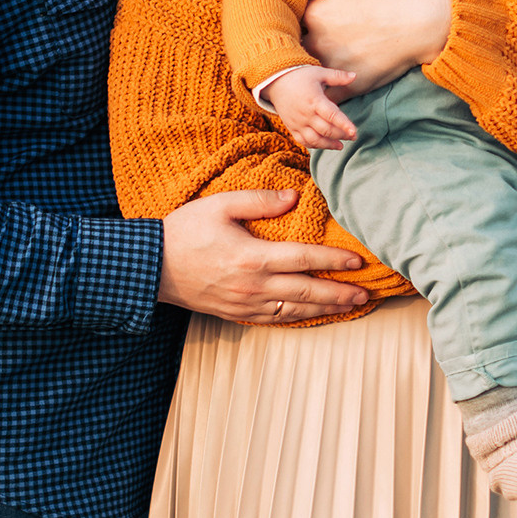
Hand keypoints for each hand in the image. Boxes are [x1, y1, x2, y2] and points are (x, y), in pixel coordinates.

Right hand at [157, 187, 366, 325]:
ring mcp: (246, 304)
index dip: (334, 260)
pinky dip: (300, 318)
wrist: (151, 268)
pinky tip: (314, 314)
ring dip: (326, 308)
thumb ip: (260, 200)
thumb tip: (296, 197)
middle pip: (308, 291)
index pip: (305, 259)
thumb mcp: (220, 205)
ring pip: (296, 310)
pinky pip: (276, 320)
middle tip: (366, 292)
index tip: (357, 261)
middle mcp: (254, 286)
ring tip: (351, 305)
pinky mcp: (237, 314)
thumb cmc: (184, 232)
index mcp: (253, 257)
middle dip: (340, 292)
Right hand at [264, 63, 358, 150]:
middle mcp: (306, 114)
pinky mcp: (292, 128)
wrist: (276, 82)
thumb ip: (337, 76)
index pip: (332, 115)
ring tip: (340, 145)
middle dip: (341, 135)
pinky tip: (325, 144)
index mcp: (315, 100)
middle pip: (326, 130)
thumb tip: (355, 76)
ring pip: (315, 140)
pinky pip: (303, 141)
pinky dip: (315, 146)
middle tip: (353, 136)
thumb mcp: (319, 73)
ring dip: (329, 145)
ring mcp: (298, 123)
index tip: (354, 131)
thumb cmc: (300, 77)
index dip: (344, 124)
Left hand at [289, 0, 450, 94]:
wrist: (428, 23)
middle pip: (292, 47)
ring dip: (304, 67)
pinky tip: (322, 85)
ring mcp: (335, 67)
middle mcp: (319, 43)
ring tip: (305, 63)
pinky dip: (321, 90)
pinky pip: (326, 94)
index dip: (287, 16)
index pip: (286, 17)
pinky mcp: (351, 86)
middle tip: (293, 39)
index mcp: (316, 14)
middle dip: (293, 42)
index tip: (290, 13)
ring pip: (306, 73)